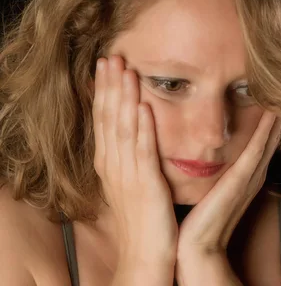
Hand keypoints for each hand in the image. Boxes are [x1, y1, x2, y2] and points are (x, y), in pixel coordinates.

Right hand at [93, 55, 177, 263]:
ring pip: (122, 128)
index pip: (104, 120)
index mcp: (111, 164)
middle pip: (108, 118)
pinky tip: (141, 106)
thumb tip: (137, 131)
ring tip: (125, 70)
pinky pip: (141, 151)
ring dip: (123, 97)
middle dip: (109, 86)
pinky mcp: (145, 184)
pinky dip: (141, 128)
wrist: (145, 255)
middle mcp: (114, 166)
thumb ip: (132, 157)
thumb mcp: (132, 182)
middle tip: (111, 56)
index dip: (105, 91)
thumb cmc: (143, 219)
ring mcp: (128, 174)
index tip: (107, 65)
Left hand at [176, 110, 280, 257]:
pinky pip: (257, 149)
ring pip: (267, 139)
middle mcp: (253, 175)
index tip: (273, 97)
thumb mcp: (211, 189)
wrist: (196, 245)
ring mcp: (249, 177)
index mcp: (246, 176)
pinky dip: (266, 130)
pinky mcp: (241, 180)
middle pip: (270, 138)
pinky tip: (273, 113)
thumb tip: (208, 153)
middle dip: (278, 115)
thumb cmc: (200, 219)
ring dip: (277, 118)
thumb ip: (216, 173)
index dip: (269, 121)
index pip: (261, 142)